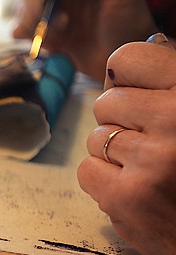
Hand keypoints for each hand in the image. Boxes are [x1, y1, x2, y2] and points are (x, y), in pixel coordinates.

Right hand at [12, 0, 157, 79]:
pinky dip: (26, 33)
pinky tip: (44, 39)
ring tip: (61, 29)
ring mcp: (52, 15)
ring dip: (35, 18)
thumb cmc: (130, 22)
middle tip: (54, 12)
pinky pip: (22, 30)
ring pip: (24, 7)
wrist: (124, 59)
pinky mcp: (45, 36)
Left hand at [77, 40, 175, 254]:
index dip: (127, 79)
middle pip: (106, 102)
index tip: (141, 95)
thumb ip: (168, 87)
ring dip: (116, 156)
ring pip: (95, 138)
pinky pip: (86, 170)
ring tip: (155, 173)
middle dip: (122, 124)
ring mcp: (151, 159)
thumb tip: (118, 66)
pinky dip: (105, 183)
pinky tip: (140, 193)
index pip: (127, 58)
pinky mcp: (127, 196)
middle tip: (158, 147)